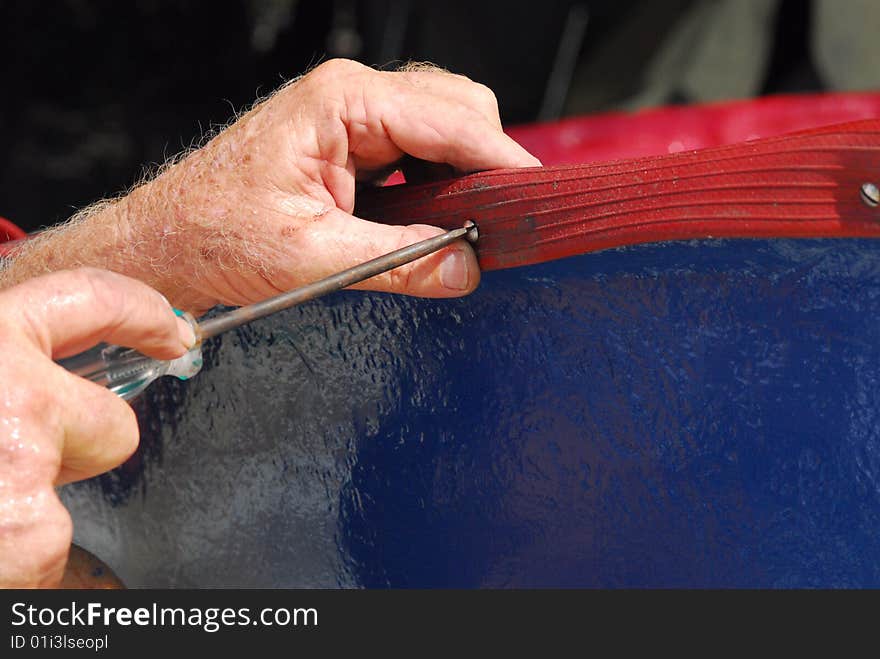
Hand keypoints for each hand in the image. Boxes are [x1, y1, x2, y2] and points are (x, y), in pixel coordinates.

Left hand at [0, 59, 540, 312]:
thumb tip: (467, 267)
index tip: (535, 200)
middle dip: (487, 162)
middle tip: (499, 222)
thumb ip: (399, 261)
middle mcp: (351, 95)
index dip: (502, 160)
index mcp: (343, 102)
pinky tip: (437, 216)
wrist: (167, 238)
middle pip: (458, 108)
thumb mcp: (313, 256)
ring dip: (464, 171)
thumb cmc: (215, 233)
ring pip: (444, 123)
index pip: (452, 120)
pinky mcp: (350, 139)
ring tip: (469, 224)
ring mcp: (351, 113)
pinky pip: (420, 145)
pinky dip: (441, 178)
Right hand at [0, 268, 193, 586]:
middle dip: (79, 451)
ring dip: (30, 513)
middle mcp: (7, 389)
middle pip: (113, 422)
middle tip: (15, 465)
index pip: (89, 299)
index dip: (141, 314)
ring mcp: (20, 459)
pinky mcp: (26, 531)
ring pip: (74, 495)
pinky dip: (15, 560)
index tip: (170, 331)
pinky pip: (49, 550)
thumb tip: (39, 370)